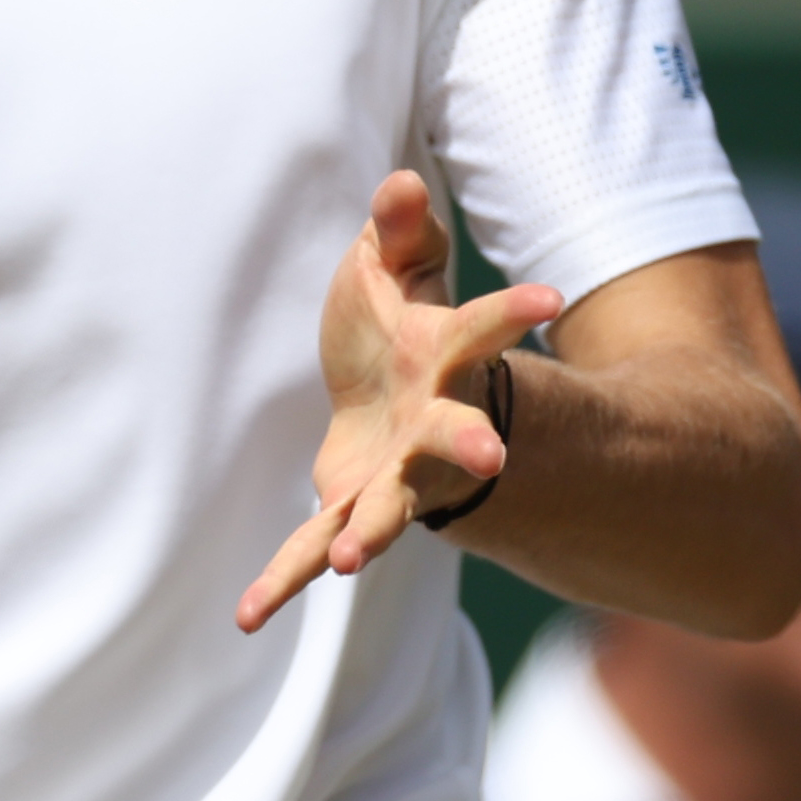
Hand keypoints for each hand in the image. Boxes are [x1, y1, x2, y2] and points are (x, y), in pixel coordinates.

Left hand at [235, 170, 562, 634]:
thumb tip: (397, 183)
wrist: (395, 398)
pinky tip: (249, 617)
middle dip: (474, 446)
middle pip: (459, 436)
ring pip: (390, 506)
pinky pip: (311, 545)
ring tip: (354, 558)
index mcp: (449, 354)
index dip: (517, 310)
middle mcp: (433, 424)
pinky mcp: (350, 502)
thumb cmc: (401, 326)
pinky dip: (282, 579)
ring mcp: (397, 472)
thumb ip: (401, 233)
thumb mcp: (398, 270)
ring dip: (373, 529)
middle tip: (494, 457)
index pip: (488, 326)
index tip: (551, 299)